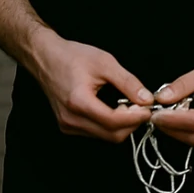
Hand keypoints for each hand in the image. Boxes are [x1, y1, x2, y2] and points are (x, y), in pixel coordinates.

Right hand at [30, 31, 153, 143]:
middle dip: (131, 123)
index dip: (136, 117)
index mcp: (78, 102)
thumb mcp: (104, 62)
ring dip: (121, 125)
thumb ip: (127, 82)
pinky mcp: (68, 126)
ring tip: (129, 105)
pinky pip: (95, 132)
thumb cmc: (71, 56)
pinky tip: (114, 109)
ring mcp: (68, 125)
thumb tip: (147, 99)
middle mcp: (71, 119)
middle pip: (112, 135)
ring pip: (105, 136)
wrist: (45, 57)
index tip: (149, 108)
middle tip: (142, 106)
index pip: (114, 122)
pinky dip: (109, 124)